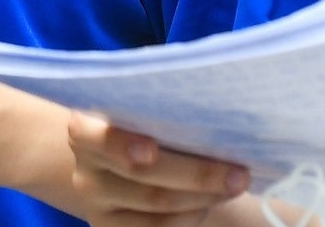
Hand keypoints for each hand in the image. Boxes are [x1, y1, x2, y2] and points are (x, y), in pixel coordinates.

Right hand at [68, 111, 250, 225]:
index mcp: (84, 130)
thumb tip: (215, 109)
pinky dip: (192, 216)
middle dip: (198, 175)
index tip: (150, 152)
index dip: (122, 146)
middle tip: (239, 173)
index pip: (98, 137)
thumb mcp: (137, 109)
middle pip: (144, 177)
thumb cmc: (136, 125)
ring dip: (204, 197)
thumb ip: (160, 109)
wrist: (109, 164)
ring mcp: (98, 206)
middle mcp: (86, 171)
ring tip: (235, 184)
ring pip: (158, 206)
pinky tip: (212, 200)